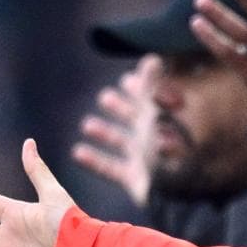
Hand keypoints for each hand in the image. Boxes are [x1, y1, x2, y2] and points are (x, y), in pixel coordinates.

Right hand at [71, 57, 159, 207]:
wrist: (169, 188)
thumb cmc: (163, 148)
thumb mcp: (155, 113)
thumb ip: (152, 86)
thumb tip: (152, 58)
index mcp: (162, 123)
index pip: (150, 101)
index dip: (138, 90)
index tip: (126, 81)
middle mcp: (153, 141)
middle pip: (135, 121)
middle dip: (121, 109)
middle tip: (105, 98)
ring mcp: (144, 160)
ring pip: (122, 143)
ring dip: (105, 133)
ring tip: (87, 125)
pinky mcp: (135, 179)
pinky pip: (111, 168)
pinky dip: (94, 161)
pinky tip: (77, 152)